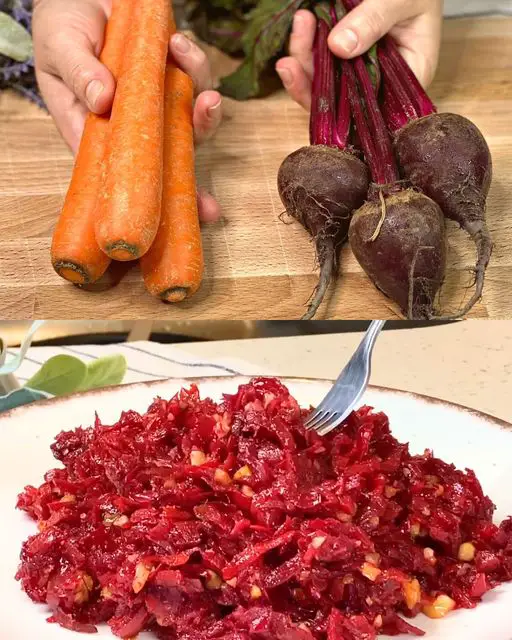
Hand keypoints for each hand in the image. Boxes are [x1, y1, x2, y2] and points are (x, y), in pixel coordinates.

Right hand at [32, 0, 221, 221]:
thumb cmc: (63, 28)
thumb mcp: (61, 47)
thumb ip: (79, 72)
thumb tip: (104, 100)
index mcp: (97, 138)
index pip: (121, 181)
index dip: (148, 206)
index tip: (170, 226)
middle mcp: (132, 132)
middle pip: (165, 169)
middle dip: (190, 191)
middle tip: (211, 210)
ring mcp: (158, 108)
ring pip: (190, 127)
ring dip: (201, 108)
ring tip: (181, 56)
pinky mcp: (175, 81)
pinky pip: (196, 84)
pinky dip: (194, 64)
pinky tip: (178, 43)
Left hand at [276, 0, 442, 109]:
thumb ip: (374, 20)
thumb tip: (339, 47)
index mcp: (407, 78)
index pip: (370, 107)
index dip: (339, 106)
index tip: (315, 87)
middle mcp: (381, 81)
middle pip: (340, 98)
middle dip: (312, 80)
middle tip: (292, 58)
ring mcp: (361, 69)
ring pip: (325, 80)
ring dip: (305, 57)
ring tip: (301, 23)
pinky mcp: (345, 54)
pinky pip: (320, 60)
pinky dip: (307, 45)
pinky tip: (301, 25)